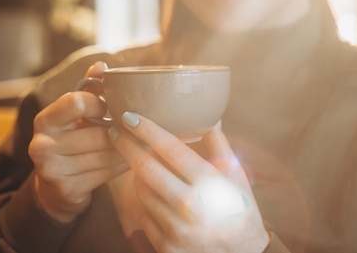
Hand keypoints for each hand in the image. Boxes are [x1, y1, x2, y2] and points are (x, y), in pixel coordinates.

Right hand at [28, 61, 128, 222]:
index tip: (112, 107)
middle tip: (136, 127)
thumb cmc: (72, 140)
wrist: (56, 187)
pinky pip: (107, 173)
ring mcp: (53, 170)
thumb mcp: (75, 113)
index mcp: (45, 120)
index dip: (101, 104)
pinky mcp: (67, 189)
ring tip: (139, 142)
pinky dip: (123, 164)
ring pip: (106, 154)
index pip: (77, 103)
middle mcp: (42, 145)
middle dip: (121, 131)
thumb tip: (101, 65)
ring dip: (127, 148)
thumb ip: (89, 88)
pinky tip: (131, 159)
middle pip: (99, 134)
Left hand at [109, 113, 269, 252]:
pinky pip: (144, 216)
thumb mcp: (239, 178)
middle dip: (126, 146)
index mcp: (210, 184)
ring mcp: (176, 229)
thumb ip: (221, 149)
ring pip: (141, 191)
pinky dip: (145, 201)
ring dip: (137, 174)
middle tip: (115, 130)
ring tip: (140, 164)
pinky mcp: (165, 246)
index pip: (171, 150)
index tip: (130, 116)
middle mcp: (191, 206)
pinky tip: (152, 193)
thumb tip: (209, 122)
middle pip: (146, 168)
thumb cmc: (241, 211)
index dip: (147, 130)